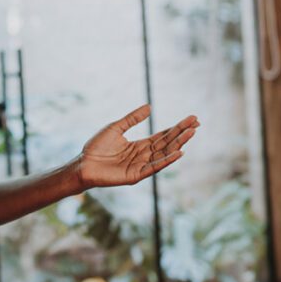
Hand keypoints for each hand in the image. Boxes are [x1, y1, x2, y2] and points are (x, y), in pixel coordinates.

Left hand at [76, 105, 197, 188]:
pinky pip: (155, 167)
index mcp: (139, 145)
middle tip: (196, 124)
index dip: (176, 128)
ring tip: (191, 134)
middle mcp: (143, 156)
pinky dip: (167, 160)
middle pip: (167, 143)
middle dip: (181, 134)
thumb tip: (149, 106)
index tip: (191, 119)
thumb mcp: (116, 127)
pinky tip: (179, 152)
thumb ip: (132, 119)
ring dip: (178, 144)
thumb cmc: (96, 146)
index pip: (163, 136)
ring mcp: (141, 166)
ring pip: (164, 154)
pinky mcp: (136, 175)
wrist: (83, 163)